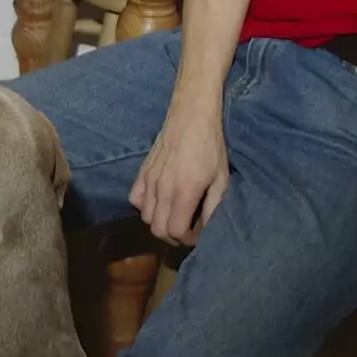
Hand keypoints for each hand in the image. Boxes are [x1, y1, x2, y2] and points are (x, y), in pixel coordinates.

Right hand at [128, 104, 229, 246]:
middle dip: (173, 237)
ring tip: (174, 217)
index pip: (176, 231)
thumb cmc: (211, 147)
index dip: (188, 240)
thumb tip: (208, 229)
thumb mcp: (222, 179)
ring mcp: (149, 180)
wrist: (191, 116)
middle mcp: (162, 189)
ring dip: (159, 223)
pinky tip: (158, 202)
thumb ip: (214, 207)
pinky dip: (144, 207)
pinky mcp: (142, 172)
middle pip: (158, 229)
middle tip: (187, 230)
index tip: (198, 235)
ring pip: (145, 217)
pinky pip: (134, 199)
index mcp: (184, 192)